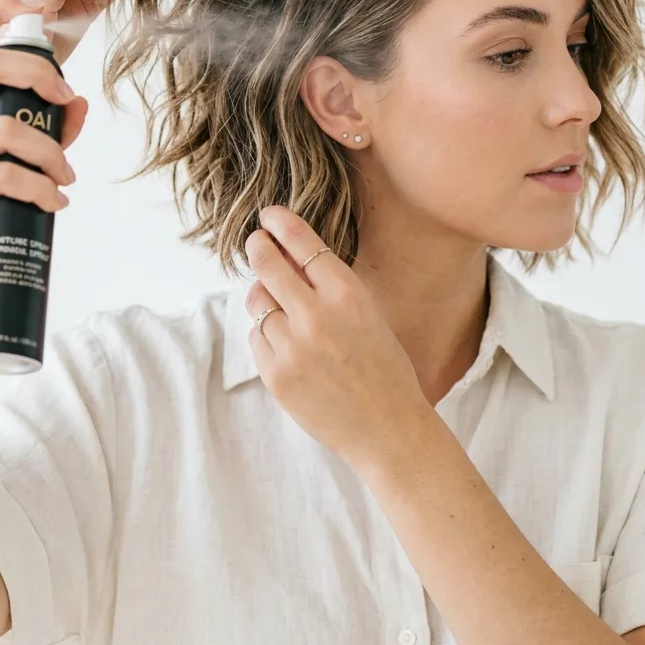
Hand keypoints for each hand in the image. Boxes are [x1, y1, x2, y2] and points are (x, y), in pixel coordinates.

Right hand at [0, 0, 86, 282]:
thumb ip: (45, 127)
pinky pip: (4, 175)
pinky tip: (55, 201)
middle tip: (66, 99)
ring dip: (50, 153)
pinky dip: (40, 188)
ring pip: (6, 129)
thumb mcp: (11, 155)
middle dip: (38, 74)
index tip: (36, 10)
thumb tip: (82, 103)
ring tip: (66, 176)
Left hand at [244, 205, 433, 472]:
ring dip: (265, 298)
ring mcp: (293, 347)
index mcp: (347, 294)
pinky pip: (257, 338)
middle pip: (268, 264)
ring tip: (282, 308)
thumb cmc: (384, 368)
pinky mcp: (276, 375)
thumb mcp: (368, 314)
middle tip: (256, 242)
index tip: (269, 215)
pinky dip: (266, 334)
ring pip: (258, 303)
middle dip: (258, 247)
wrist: (388, 429)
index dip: (281, 223)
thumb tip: (285, 256)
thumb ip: (329, 287)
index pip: (302, 243)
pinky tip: (286, 342)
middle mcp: (317, 316)